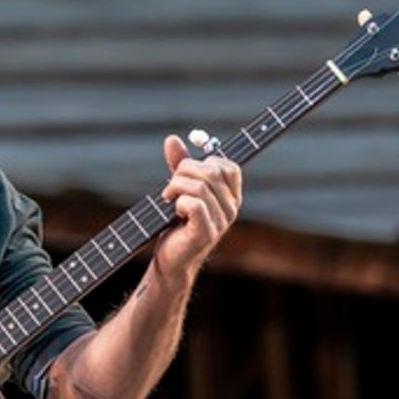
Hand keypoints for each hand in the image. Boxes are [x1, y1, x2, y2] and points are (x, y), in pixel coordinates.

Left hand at [155, 135, 242, 281]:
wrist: (170, 259)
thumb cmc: (176, 225)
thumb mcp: (179, 190)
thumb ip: (179, 165)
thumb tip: (172, 139)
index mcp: (230, 197)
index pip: (229, 166)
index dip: (205, 161)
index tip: (185, 171)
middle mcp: (231, 209)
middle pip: (211, 172)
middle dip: (183, 172)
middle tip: (170, 186)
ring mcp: (221, 222)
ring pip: (200, 186)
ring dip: (176, 187)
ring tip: (168, 198)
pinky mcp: (205, 233)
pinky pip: (194, 204)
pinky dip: (179, 202)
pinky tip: (174, 210)